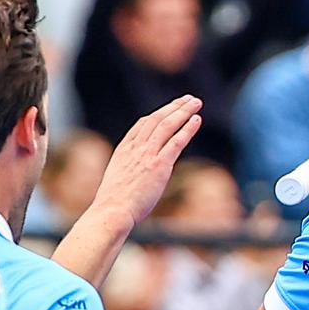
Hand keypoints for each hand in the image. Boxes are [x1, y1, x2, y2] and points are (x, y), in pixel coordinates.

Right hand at [87, 95, 203, 228]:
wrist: (112, 210)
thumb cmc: (114, 204)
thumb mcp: (118, 181)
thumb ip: (129, 172)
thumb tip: (136, 177)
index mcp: (124, 150)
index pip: (143, 124)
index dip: (159, 114)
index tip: (170, 108)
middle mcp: (136, 148)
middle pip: (157, 119)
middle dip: (174, 107)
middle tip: (189, 99)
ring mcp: (147, 155)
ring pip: (167, 125)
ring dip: (183, 111)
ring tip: (196, 103)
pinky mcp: (159, 165)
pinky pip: (176, 141)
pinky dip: (187, 128)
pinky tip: (196, 120)